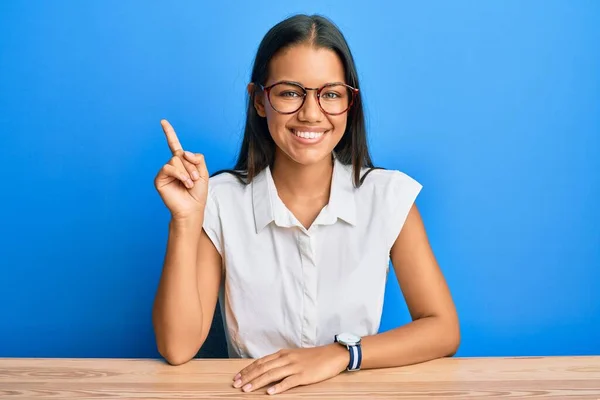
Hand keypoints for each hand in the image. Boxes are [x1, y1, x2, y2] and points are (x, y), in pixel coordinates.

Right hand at [154, 119, 208, 219]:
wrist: (192, 208)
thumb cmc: (198, 193)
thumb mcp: (203, 172)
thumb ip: (197, 158)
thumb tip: (183, 152)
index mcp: (182, 163)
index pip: (174, 145)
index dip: (169, 133)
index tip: (163, 122)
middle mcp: (172, 165)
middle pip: (180, 153)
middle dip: (191, 165)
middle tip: (194, 178)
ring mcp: (165, 172)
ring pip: (175, 159)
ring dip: (186, 171)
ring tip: (189, 183)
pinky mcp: (160, 179)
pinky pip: (168, 167)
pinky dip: (179, 174)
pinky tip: (183, 182)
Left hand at [232, 345, 349, 394]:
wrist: (332, 355)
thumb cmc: (313, 357)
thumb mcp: (293, 356)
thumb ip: (280, 362)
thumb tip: (265, 369)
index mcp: (282, 354)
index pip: (260, 362)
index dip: (247, 370)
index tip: (237, 377)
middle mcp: (286, 359)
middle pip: (263, 368)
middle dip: (248, 377)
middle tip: (236, 385)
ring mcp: (294, 367)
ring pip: (272, 374)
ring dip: (258, 382)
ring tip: (247, 390)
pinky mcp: (303, 376)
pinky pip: (289, 382)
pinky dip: (278, 387)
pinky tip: (270, 392)